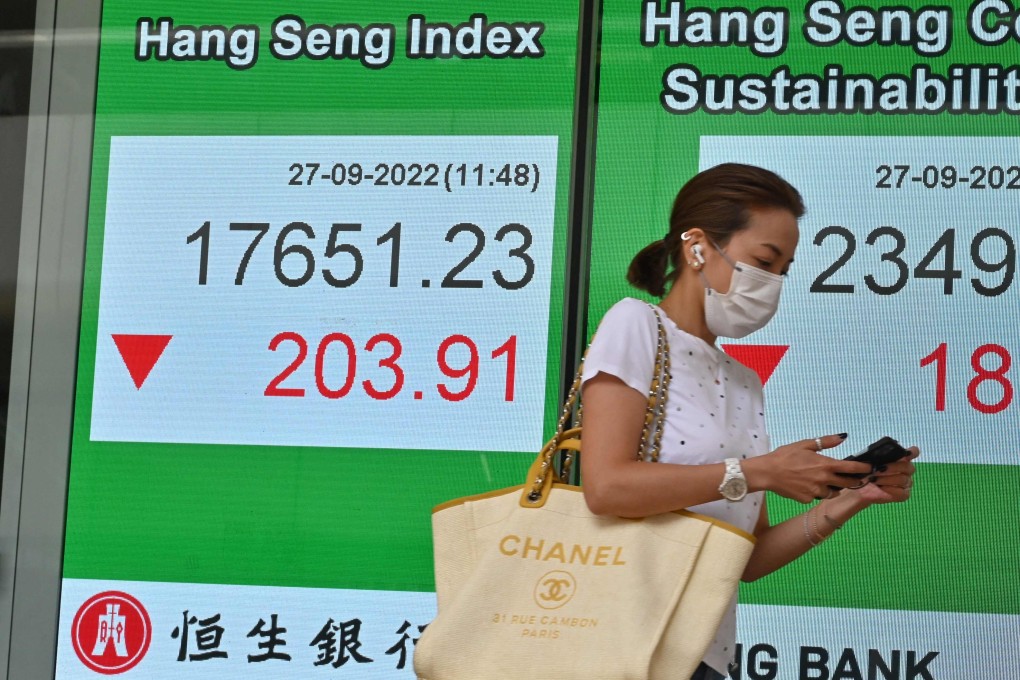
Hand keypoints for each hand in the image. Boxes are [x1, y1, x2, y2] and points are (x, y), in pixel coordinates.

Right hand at [743, 434, 873, 503]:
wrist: (767, 472)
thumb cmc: (785, 456)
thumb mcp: (805, 444)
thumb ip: (826, 442)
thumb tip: (843, 437)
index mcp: (825, 465)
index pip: (852, 468)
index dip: (863, 468)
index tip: (869, 469)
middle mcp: (824, 480)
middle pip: (847, 484)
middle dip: (853, 481)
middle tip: (854, 478)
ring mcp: (816, 492)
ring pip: (833, 492)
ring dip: (833, 487)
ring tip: (825, 481)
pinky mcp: (807, 499)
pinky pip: (817, 497)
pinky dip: (817, 492)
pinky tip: (807, 485)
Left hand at [851, 445, 919, 505]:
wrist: (859, 487)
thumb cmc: (866, 470)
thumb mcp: (867, 460)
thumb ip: (874, 455)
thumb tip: (877, 453)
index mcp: (900, 458)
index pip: (913, 453)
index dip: (912, 452)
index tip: (906, 452)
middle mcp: (906, 470)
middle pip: (908, 467)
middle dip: (893, 467)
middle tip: (878, 469)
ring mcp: (905, 483)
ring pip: (904, 480)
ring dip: (888, 479)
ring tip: (874, 478)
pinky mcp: (902, 494)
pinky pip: (903, 493)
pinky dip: (891, 490)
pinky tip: (881, 487)